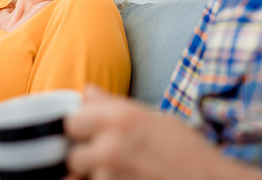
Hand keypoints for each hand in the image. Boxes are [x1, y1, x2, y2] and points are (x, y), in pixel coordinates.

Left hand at [65, 86, 219, 179]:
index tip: (90, 133)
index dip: (82, 128)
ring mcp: (111, 176)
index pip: (72, 121)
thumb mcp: (154, 118)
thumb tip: (87, 92)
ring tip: (130, 171)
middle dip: (87, 157)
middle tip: (111, 158)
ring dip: (100, 175)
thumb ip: (113, 106)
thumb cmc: (189, 152)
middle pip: (73, 155)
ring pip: (88, 177)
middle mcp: (111, 148)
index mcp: (120, 120)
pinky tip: (133, 179)